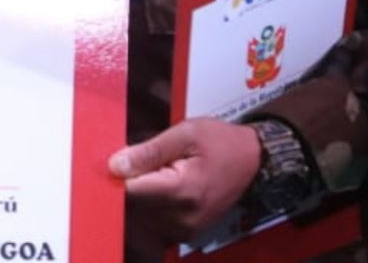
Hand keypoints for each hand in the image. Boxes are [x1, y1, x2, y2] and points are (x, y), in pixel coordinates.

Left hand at [109, 118, 262, 241]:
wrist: (255, 161)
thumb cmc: (222, 142)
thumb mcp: (186, 134)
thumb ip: (149, 151)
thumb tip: (115, 165)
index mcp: (182, 190)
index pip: (131, 192)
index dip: (117, 176)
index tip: (113, 162)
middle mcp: (183, 216)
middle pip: (135, 206)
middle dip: (129, 184)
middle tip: (139, 162)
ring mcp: (187, 228)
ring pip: (143, 216)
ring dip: (140, 196)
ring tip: (156, 173)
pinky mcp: (188, 232)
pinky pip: (156, 222)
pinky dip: (151, 206)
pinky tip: (160, 187)